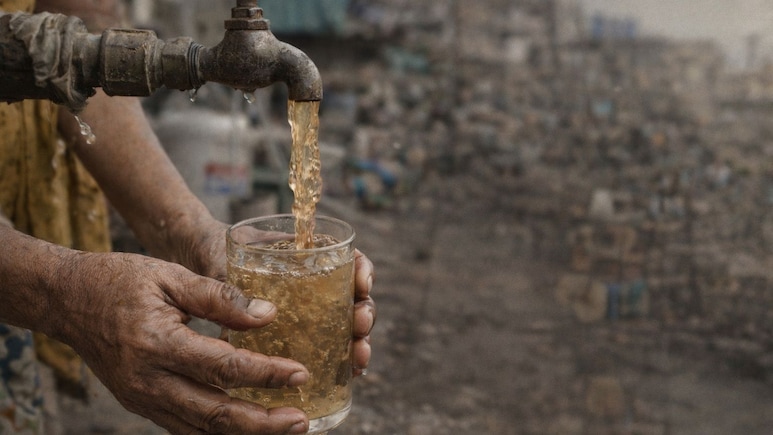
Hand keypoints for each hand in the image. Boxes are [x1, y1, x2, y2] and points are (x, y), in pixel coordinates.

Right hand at [49, 251, 310, 434]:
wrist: (67, 299)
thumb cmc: (120, 280)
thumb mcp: (171, 276)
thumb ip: (220, 296)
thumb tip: (269, 313)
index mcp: (157, 344)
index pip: (224, 367)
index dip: (266, 374)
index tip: (300, 374)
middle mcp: (148, 380)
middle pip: (215, 414)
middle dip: (263, 422)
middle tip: (301, 420)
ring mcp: (142, 398)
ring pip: (201, 429)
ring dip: (245, 433)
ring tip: (284, 427)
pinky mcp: (141, 403)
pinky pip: (185, 426)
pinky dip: (218, 430)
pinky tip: (246, 425)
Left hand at [177, 218, 376, 375]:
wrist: (196, 261)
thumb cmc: (214, 253)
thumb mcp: (224, 261)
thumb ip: (233, 285)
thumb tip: (253, 317)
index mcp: (306, 255)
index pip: (347, 260)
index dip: (362, 271)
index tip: (362, 283)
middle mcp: (314, 283)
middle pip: (353, 297)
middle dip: (364, 314)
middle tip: (360, 327)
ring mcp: (307, 311)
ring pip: (346, 325)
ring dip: (358, 341)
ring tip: (359, 358)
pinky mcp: (296, 337)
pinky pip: (328, 348)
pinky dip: (342, 361)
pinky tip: (349, 375)